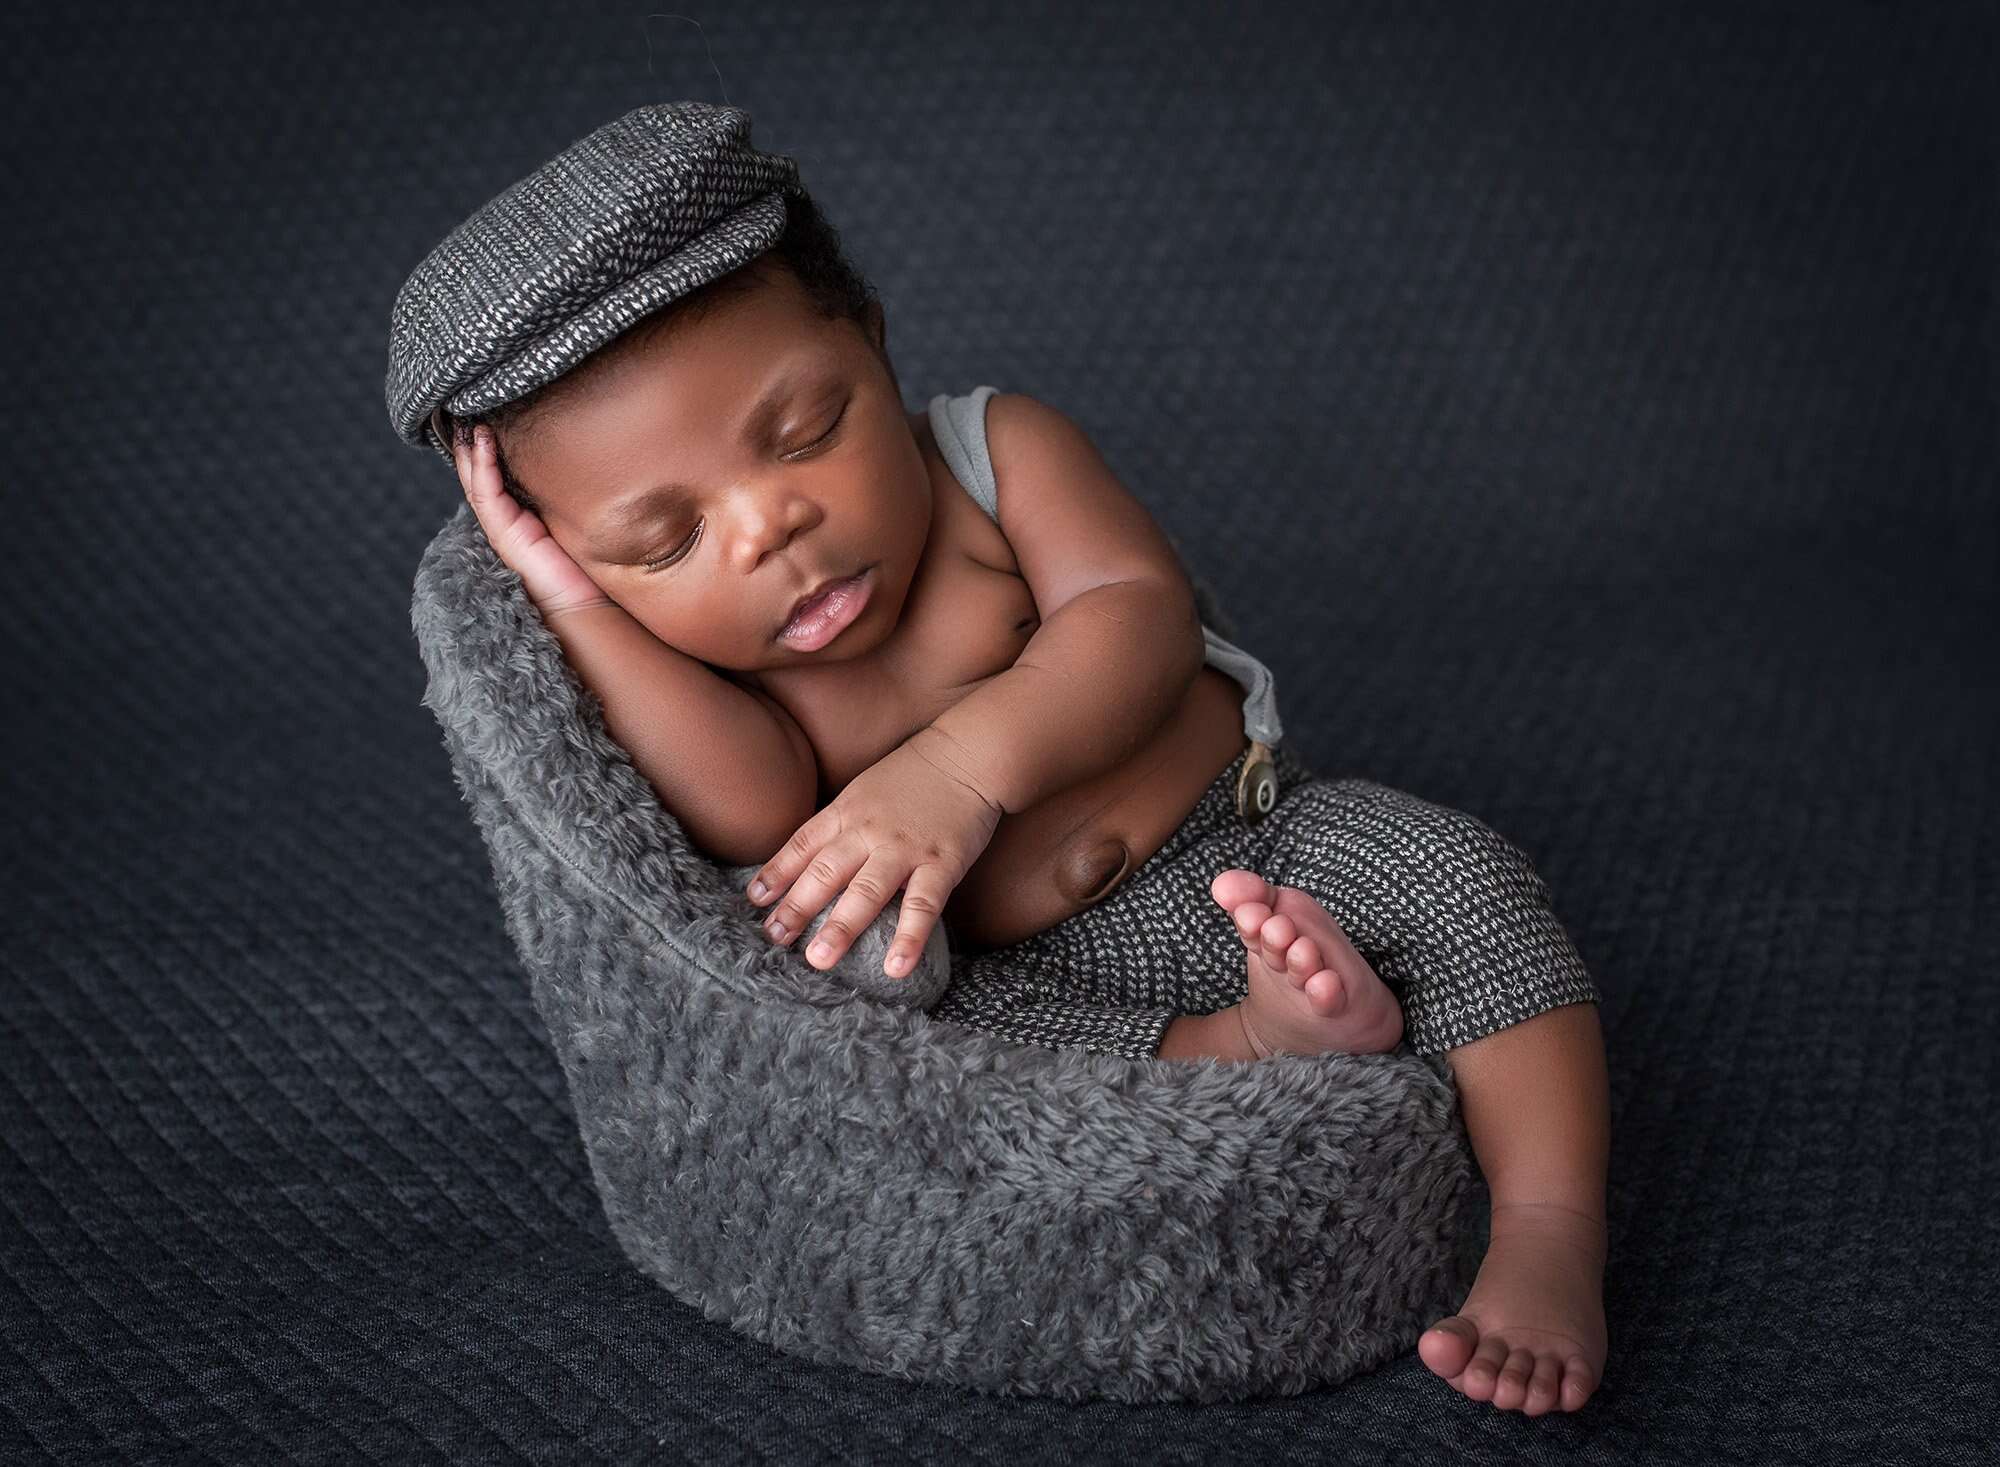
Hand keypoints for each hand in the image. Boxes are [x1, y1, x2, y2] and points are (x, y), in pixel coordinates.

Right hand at [447, 415, 614, 618]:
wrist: (586, 602)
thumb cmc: (585, 564)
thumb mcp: (575, 517)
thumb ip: (568, 492)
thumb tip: (586, 456)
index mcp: (519, 514)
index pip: (495, 474)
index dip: (486, 446)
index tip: (487, 414)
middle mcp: (506, 519)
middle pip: (478, 473)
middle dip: (470, 442)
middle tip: (466, 408)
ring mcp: (501, 526)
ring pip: (476, 480)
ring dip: (471, 448)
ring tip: (470, 419)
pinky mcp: (504, 533)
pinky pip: (486, 493)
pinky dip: (483, 465)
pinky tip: (483, 441)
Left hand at [745, 728, 1003, 977]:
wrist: (969, 753)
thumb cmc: (915, 775)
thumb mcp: (865, 790)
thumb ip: (839, 823)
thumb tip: (808, 857)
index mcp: (846, 812)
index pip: (802, 846)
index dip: (776, 873)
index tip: (754, 900)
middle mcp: (868, 832)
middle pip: (824, 873)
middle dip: (796, 908)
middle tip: (774, 940)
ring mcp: (904, 849)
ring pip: (866, 892)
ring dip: (841, 927)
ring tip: (819, 960)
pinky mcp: (941, 864)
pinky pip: (922, 906)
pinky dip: (909, 938)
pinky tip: (896, 968)